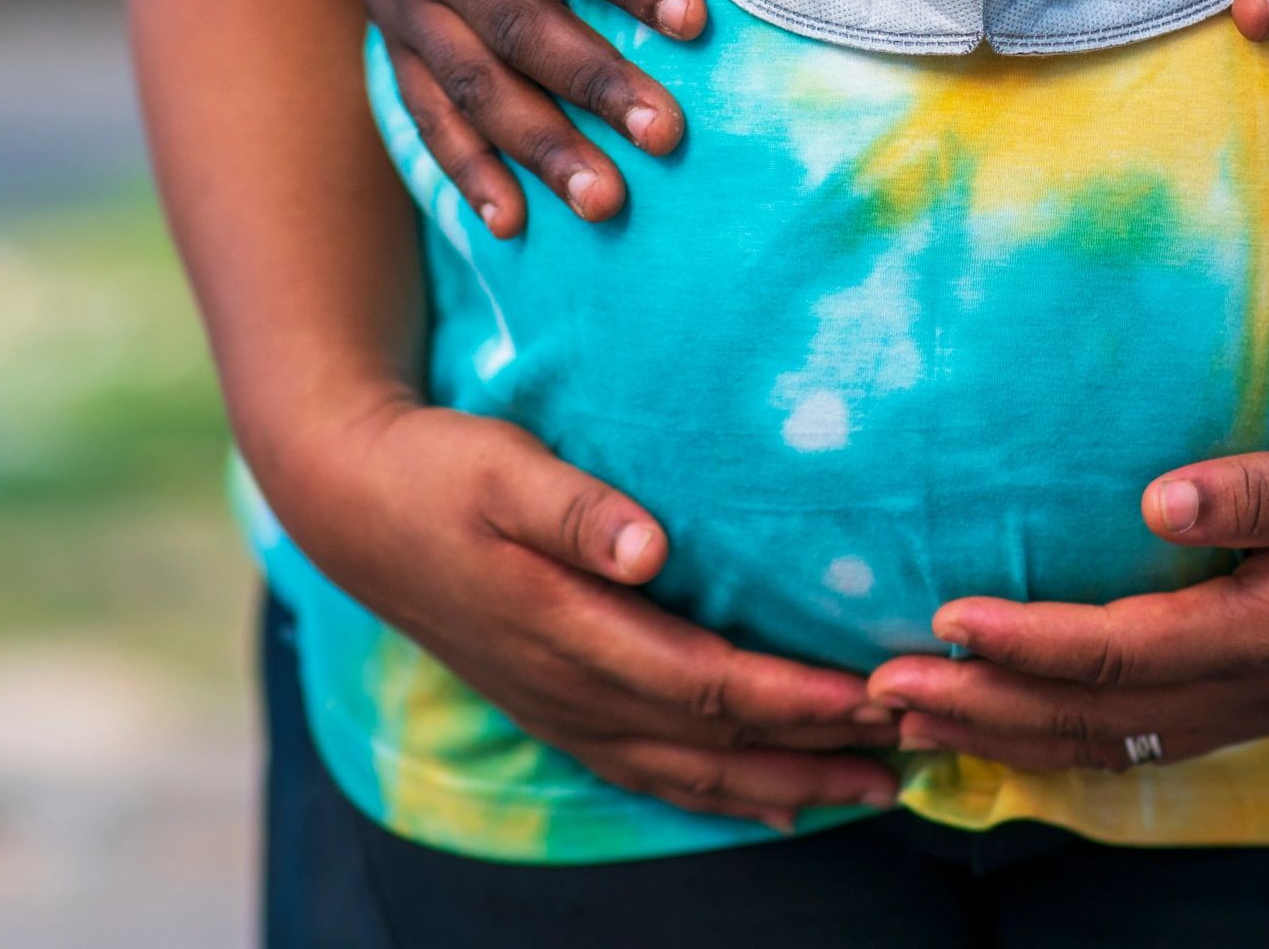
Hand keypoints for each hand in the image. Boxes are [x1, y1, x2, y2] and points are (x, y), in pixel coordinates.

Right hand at [258, 390, 899, 829]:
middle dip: (820, 751)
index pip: (706, 682)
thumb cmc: (437, 471)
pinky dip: (721, 793)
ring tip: (876, 789)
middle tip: (918, 746)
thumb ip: (574, 507)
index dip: (794, 698)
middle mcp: (571, 688)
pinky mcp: (553, 707)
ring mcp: (560, 708)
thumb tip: (649, 546)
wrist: (350, 506)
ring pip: (690, 772)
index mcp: (567, 628)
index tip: (875, 694)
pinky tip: (772, 802)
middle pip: (715, 741)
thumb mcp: (498, 465)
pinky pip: (649, 773)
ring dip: (787, 784)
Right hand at [286, 0, 721, 236]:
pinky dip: (463, 167)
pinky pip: (422, 107)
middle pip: (515, 21)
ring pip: (470, 83)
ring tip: (607, 201)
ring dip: (537, 145)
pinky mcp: (391, 24)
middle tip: (667, 134)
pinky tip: (513, 223)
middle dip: (591, 83)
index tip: (694, 18)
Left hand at [865, 430, 1268, 771]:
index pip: (1115, 652)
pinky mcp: (1243, 704)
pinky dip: (1053, 741)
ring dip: (1001, 733)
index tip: (941, 621)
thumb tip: (1159, 500)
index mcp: (1261, 636)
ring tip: (908, 720)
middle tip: (878, 691)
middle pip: (1088, 717)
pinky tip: (1001, 727)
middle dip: (978, 706)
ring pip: (1101, 744)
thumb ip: (1256, 489)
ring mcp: (1244, 710)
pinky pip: (1130, 742)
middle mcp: (1244, 693)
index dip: (1024, 642)